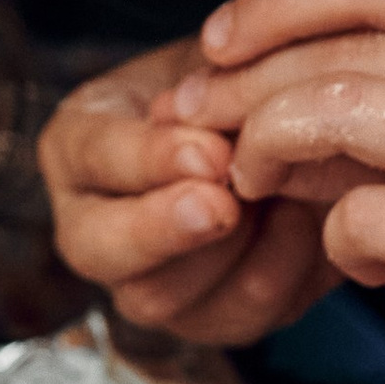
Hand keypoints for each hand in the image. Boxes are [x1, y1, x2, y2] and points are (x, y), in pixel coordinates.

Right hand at [37, 32, 336, 342]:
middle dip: (164, 229)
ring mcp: (144, 284)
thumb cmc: (229, 85)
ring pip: (162, 297)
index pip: (93, 158)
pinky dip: (281, 271)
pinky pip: (237, 316)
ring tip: (283, 198)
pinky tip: (306, 222)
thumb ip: (208, 87)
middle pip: (99, 250)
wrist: (281, 130)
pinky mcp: (208, 318)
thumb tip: (212, 123)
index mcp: (77, 149)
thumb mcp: (213, 64)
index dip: (149, 160)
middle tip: (224, 205)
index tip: (210, 152)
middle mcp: (92, 228)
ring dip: (231, 251)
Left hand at [155, 0, 384, 383]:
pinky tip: (362, 260)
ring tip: (260, 186)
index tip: (218, 41)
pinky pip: (358, 217)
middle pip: (340, 46)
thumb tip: (254, 75)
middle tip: (200, 128)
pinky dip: (335, 239)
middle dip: (245, 87)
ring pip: (333, 115)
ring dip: (269, 152)